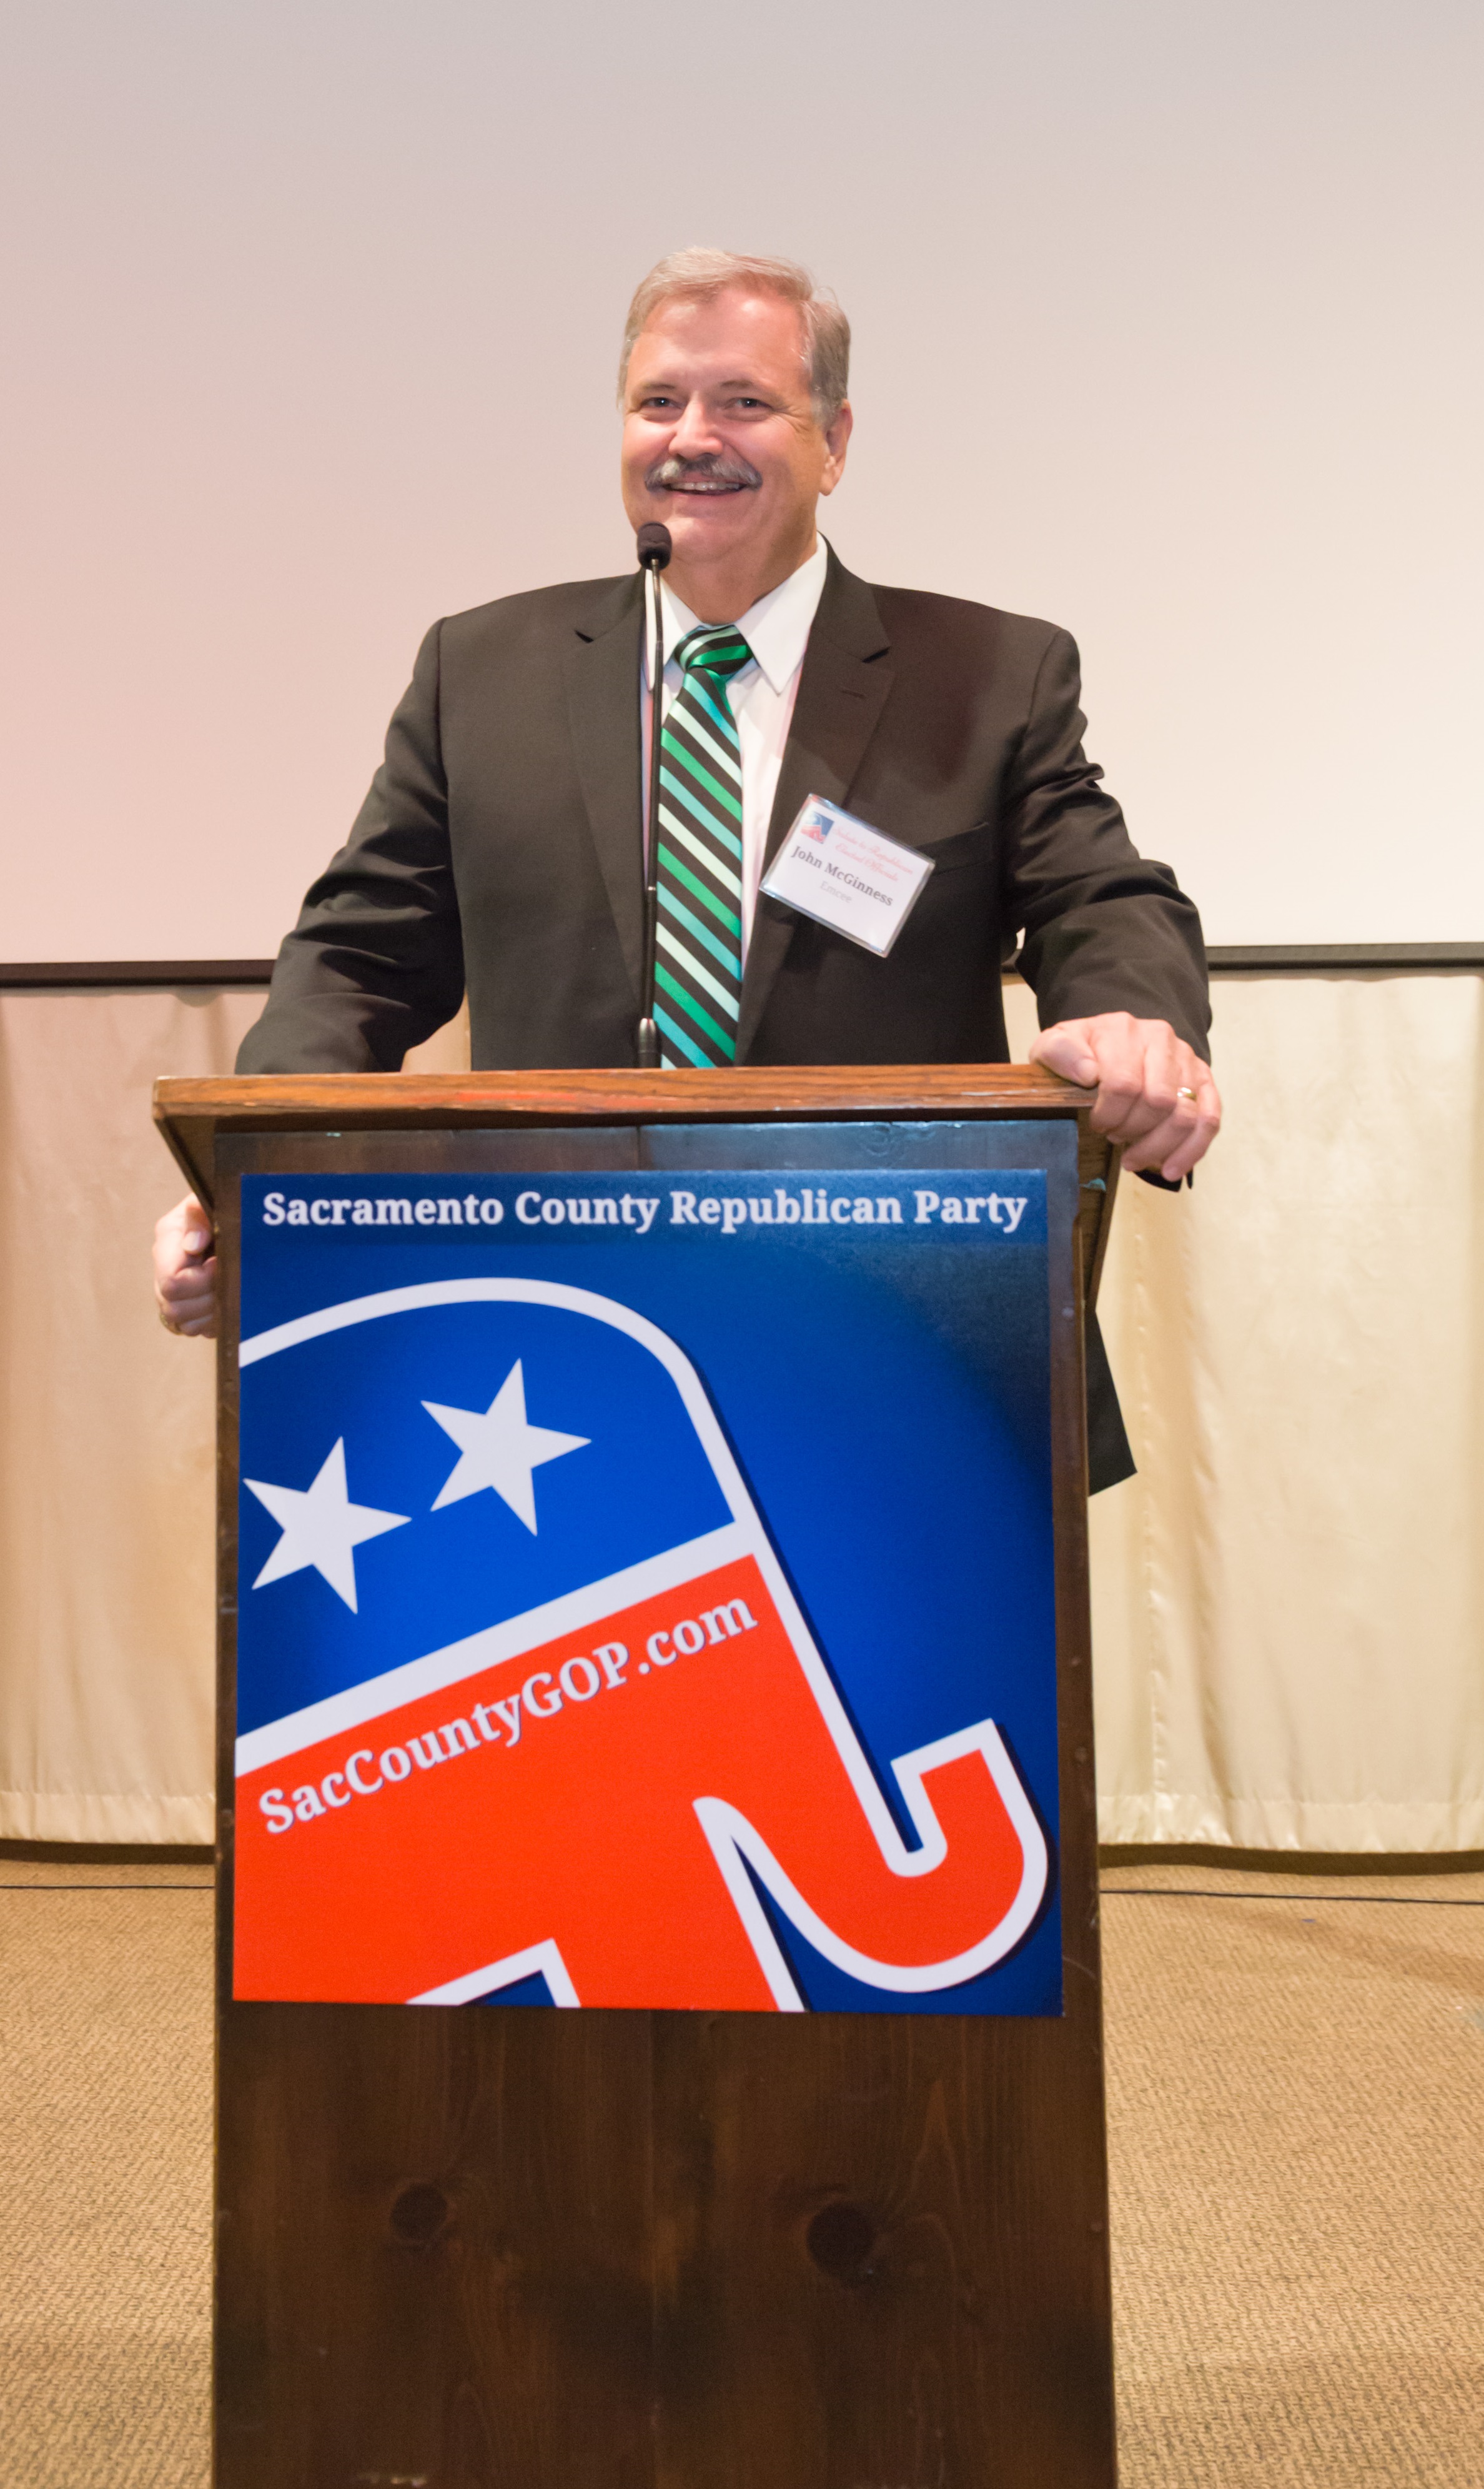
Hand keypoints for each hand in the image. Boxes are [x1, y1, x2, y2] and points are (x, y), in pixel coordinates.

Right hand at [154, 1194, 217, 1337]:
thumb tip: (194, 1244)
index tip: (220, 1263)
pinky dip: (215, 1322)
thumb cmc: (219, 1211)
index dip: (201, 1278)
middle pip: (175, 1307)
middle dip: (207, 1297)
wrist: (228, 1224)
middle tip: (227, 1280)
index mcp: (167, 1242)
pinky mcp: (187, 1311)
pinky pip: (197, 1331)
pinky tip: (225, 1302)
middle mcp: (162, 1271)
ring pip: (185, 1324)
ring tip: (227, 1290)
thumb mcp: (207, 1203)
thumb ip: (198, 1215)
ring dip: (211, 1312)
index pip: (171, 1280)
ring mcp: (172, 1295)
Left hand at [1029, 1012, 1220, 1180]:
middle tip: (1113, 1138)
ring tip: (1133, 1159)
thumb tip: (1088, 1073)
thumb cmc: (1080, 1053)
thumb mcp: (1054, 1046)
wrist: (1107, 1042)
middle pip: (1159, 1101)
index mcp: (1123, 1029)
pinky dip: (1191, 1150)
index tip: (1096, 1125)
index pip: (1124, 1083)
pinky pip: (1209, 1119)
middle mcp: (1161, 1040)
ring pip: (1186, 1114)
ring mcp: (1186, 1060)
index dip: (1109, 1114)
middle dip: (1133, 1130)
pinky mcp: (1203, 1081)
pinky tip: (1170, 1169)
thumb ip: (1061, 1052)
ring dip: (1158, 1147)